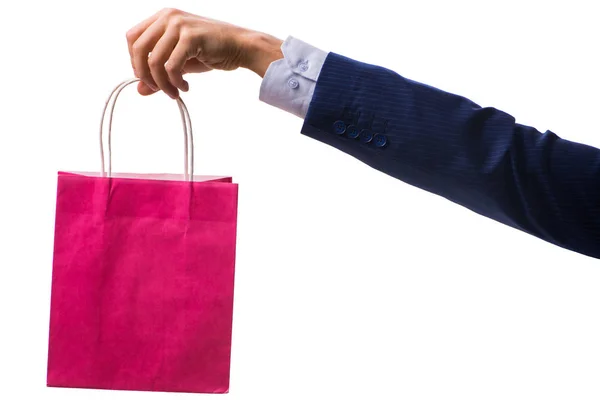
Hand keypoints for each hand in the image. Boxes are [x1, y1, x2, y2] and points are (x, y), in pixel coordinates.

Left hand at [126, 8, 282, 98]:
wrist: (241, 46)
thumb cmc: (212, 51)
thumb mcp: (181, 63)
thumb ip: (159, 74)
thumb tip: (140, 90)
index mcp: (162, 17)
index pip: (133, 38)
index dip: (135, 61)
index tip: (148, 78)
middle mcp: (168, 17)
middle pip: (138, 49)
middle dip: (144, 74)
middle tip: (157, 89)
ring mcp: (179, 25)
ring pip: (154, 60)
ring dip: (162, 83)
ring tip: (174, 92)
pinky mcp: (190, 37)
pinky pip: (171, 66)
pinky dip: (175, 82)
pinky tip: (185, 87)